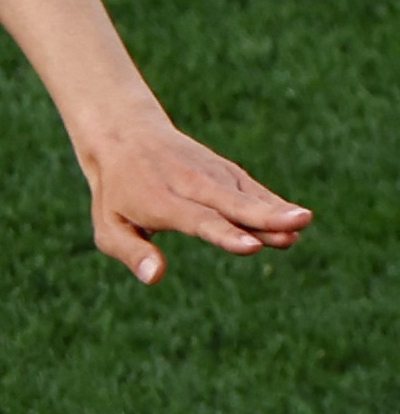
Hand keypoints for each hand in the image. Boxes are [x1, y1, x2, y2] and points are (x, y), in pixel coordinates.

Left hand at [76, 112, 311, 283]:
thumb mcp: (109, 226)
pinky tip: (297, 217)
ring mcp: (211, 175)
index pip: (197, 219)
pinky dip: (273, 201)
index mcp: (159, 201)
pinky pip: (251, 188)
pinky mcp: (225, 171)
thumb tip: (155, 277)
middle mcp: (190, 184)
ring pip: (246, 194)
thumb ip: (131, 252)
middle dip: (263, 216)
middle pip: (230, 203)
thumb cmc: (116, 193)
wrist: (125, 135)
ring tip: (304, 222)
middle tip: (297, 225)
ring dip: (275, 209)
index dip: (225, 233)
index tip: (251, 246)